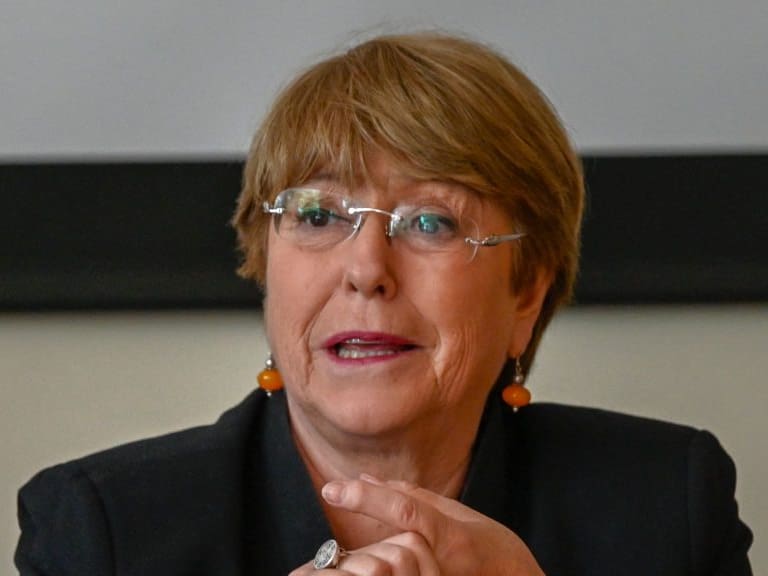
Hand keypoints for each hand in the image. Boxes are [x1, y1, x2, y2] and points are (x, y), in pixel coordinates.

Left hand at [291, 474, 543, 574]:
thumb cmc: (492, 547)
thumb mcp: (456, 514)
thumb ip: (412, 497)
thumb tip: (368, 479)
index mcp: (450, 535)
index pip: (402, 510)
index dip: (366, 497)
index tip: (332, 488)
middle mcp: (441, 563)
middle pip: (386, 544)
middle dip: (356, 538)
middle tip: (331, 513)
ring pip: (388, 568)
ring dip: (361, 557)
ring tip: (342, 549)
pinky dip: (377, 568)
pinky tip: (364, 562)